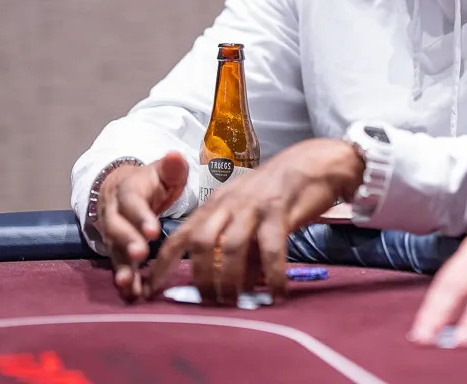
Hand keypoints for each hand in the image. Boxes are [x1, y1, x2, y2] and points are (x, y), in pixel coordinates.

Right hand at [97, 151, 188, 301]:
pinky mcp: (115, 249)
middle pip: (117, 227)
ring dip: (122, 267)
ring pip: (113, 250)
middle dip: (128, 242)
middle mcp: (114, 213)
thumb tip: (175, 156)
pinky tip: (133, 295)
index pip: (131, 202)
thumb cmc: (150, 182)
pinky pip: (118, 265)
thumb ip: (171, 167)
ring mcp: (112, 233)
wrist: (121, 189)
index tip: (153, 230)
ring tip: (129, 284)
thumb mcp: (162, 171)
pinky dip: (125, 279)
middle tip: (141, 255)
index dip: (140, 216)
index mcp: (127, 191)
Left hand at [143, 138, 364, 304]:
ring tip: (236, 303)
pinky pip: (270, 249)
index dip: (163, 263)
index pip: (181, 234)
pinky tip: (276, 294)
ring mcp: (253, 206)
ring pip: (230, 247)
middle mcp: (229, 203)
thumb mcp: (249, 215)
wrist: (314, 163)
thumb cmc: (280, 192)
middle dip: (199, 277)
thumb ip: (239, 246)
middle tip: (209, 303)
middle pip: (200, 242)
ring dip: (230, 280)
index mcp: (216, 203)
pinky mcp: (279, 211)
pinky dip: (272, 275)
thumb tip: (235, 286)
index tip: (152, 289)